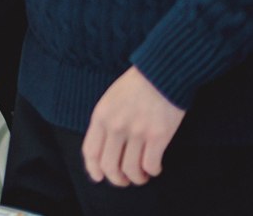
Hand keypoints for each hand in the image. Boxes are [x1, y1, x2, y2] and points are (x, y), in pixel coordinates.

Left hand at [82, 67, 183, 185]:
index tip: (100, 177)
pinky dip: (153, 171)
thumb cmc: (136, 86)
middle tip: (125, 180)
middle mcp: (116, 126)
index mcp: (101, 116)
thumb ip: (105, 122)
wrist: (161, 73)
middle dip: (117, 179)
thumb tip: (105, 148)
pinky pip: (151, 165)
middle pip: (109, 166)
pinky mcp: (158, 136)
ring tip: (142, 176)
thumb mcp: (110, 100)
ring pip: (131, 170)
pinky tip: (155, 167)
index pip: (91, 151)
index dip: (94, 169)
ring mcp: (137, 132)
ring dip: (137, 178)